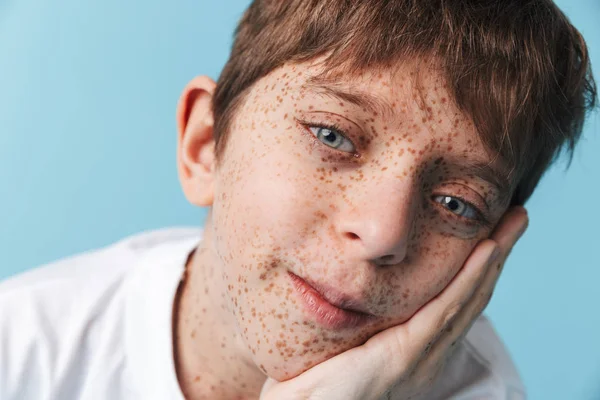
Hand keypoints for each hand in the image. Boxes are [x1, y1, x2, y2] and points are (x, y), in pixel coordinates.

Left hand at [259, 207, 528, 399]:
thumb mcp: (351, 340)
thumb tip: (355, 281)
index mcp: (418, 350)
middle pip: (473, 295)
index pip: (457, 301)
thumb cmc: (317, 383)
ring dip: (494, 257)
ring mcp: (422, 355)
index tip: (491, 235)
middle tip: (516, 218)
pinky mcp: (407, 354)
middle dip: (498, 255)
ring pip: (469, 296)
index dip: (478, 268)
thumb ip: (364, 316)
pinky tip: (486, 250)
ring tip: (513, 222)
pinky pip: (446, 308)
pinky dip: (470, 277)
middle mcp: (430, 354)